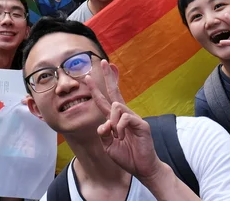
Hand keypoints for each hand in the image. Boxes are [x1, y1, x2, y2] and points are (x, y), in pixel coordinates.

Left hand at [84, 60, 164, 179]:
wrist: (142, 168)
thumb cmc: (127, 156)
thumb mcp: (108, 146)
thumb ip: (103, 134)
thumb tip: (103, 125)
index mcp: (115, 119)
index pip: (104, 100)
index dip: (95, 89)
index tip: (87, 77)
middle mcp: (124, 115)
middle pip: (114, 91)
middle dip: (108, 76)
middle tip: (103, 62)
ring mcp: (134, 118)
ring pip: (117, 106)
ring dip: (113, 122)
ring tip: (117, 136)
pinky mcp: (141, 124)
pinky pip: (125, 118)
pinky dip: (120, 128)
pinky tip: (122, 137)